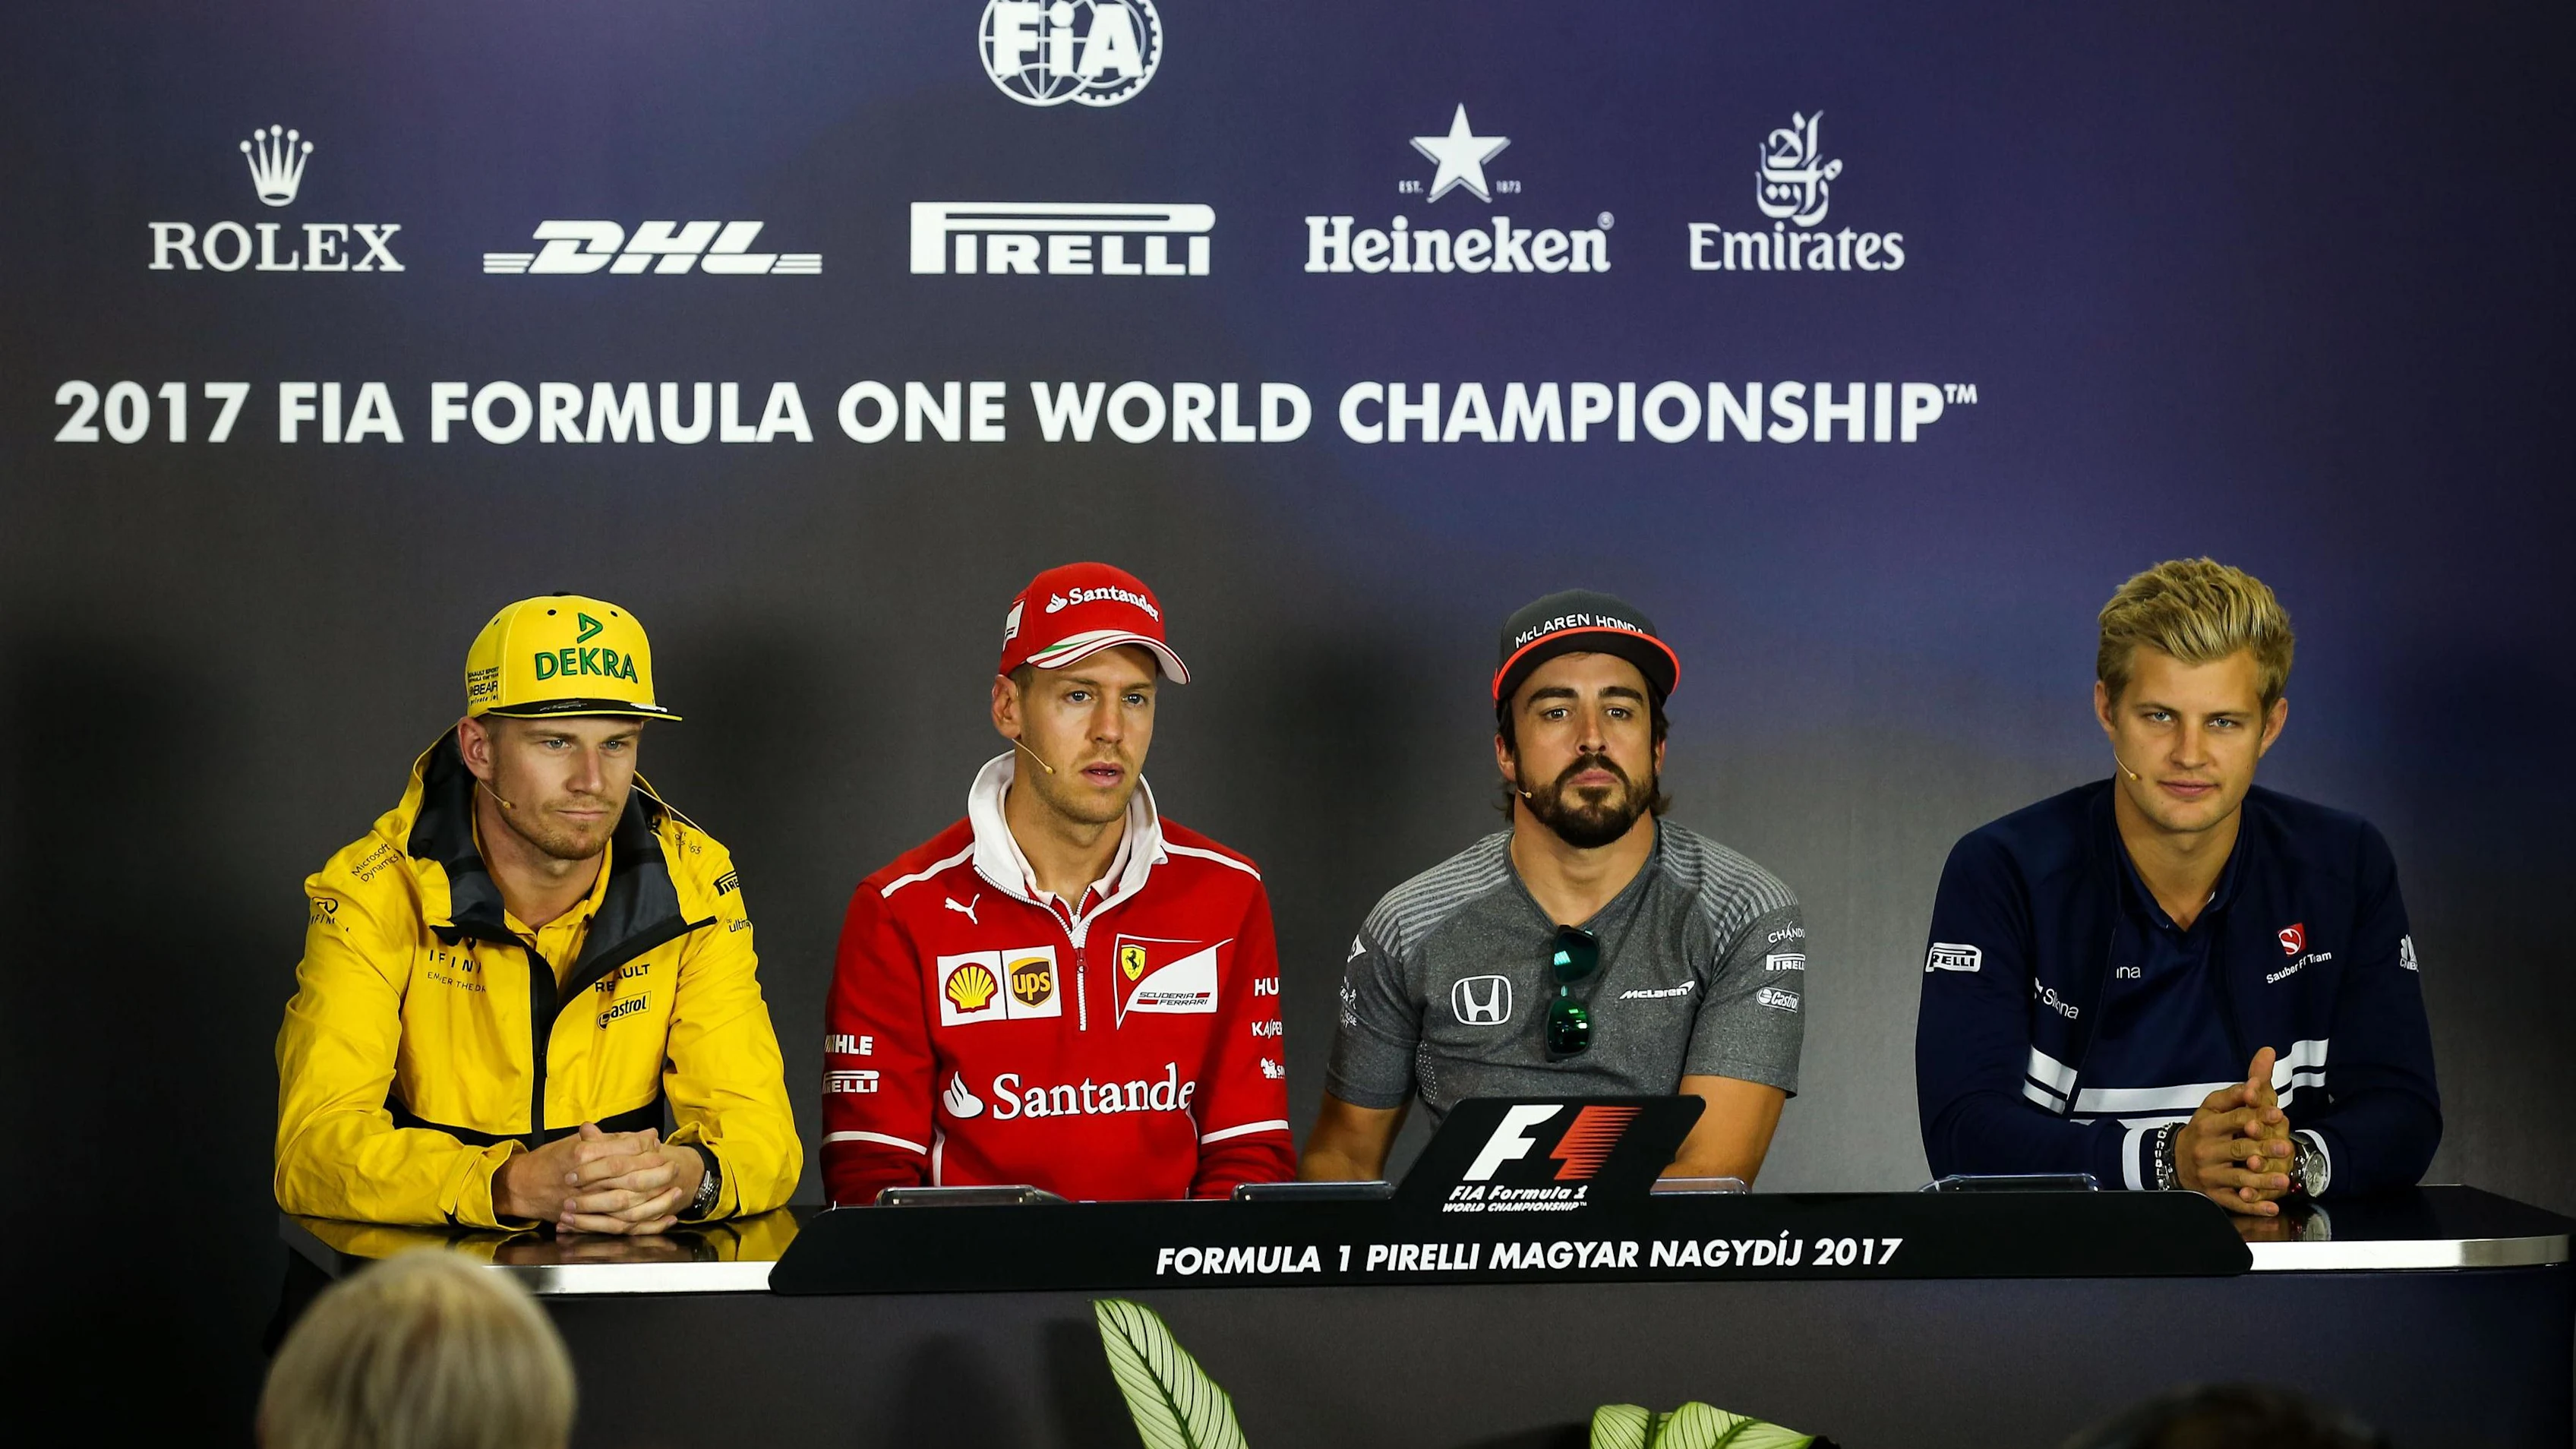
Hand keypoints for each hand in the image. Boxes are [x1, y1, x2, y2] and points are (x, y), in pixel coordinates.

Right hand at [492, 1124, 701, 1234]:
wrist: (523, 1186)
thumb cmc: (552, 1160)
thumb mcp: (578, 1142)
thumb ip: (613, 1140)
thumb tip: (649, 1135)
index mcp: (581, 1156)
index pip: (621, 1153)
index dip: (644, 1151)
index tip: (661, 1147)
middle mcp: (584, 1181)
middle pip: (627, 1179)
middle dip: (655, 1174)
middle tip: (674, 1168)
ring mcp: (585, 1204)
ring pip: (626, 1206)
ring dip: (655, 1201)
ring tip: (676, 1192)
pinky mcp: (587, 1221)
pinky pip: (620, 1227)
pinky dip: (645, 1225)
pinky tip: (666, 1219)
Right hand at [2173, 1047, 2295, 1214]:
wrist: (2175, 1160)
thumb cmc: (2204, 1128)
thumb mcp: (2215, 1105)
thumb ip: (2243, 1086)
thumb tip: (2268, 1053)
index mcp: (2207, 1124)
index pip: (2234, 1119)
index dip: (2257, 1116)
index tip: (2278, 1115)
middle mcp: (2206, 1149)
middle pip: (2238, 1149)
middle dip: (2263, 1149)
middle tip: (2286, 1147)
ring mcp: (2209, 1174)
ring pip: (2238, 1178)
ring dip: (2262, 1180)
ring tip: (2284, 1179)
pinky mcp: (2213, 1194)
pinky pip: (2234, 1202)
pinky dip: (2253, 1206)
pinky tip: (2271, 1207)